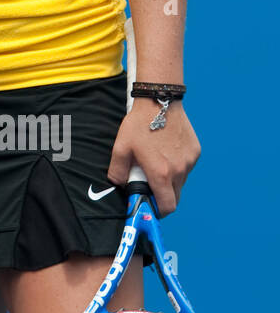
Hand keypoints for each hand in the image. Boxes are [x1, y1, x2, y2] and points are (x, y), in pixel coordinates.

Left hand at [106, 100, 199, 215]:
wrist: (160, 101)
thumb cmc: (139, 124)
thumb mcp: (120, 148)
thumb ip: (117, 172)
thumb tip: (118, 185)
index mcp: (161, 173)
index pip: (168, 206)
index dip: (159, 210)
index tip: (151, 205)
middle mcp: (179, 170)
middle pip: (175, 196)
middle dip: (163, 196)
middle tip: (150, 184)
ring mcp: (189, 161)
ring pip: (181, 181)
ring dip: (170, 180)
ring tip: (157, 162)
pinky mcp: (195, 152)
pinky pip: (187, 167)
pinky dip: (178, 166)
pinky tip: (166, 151)